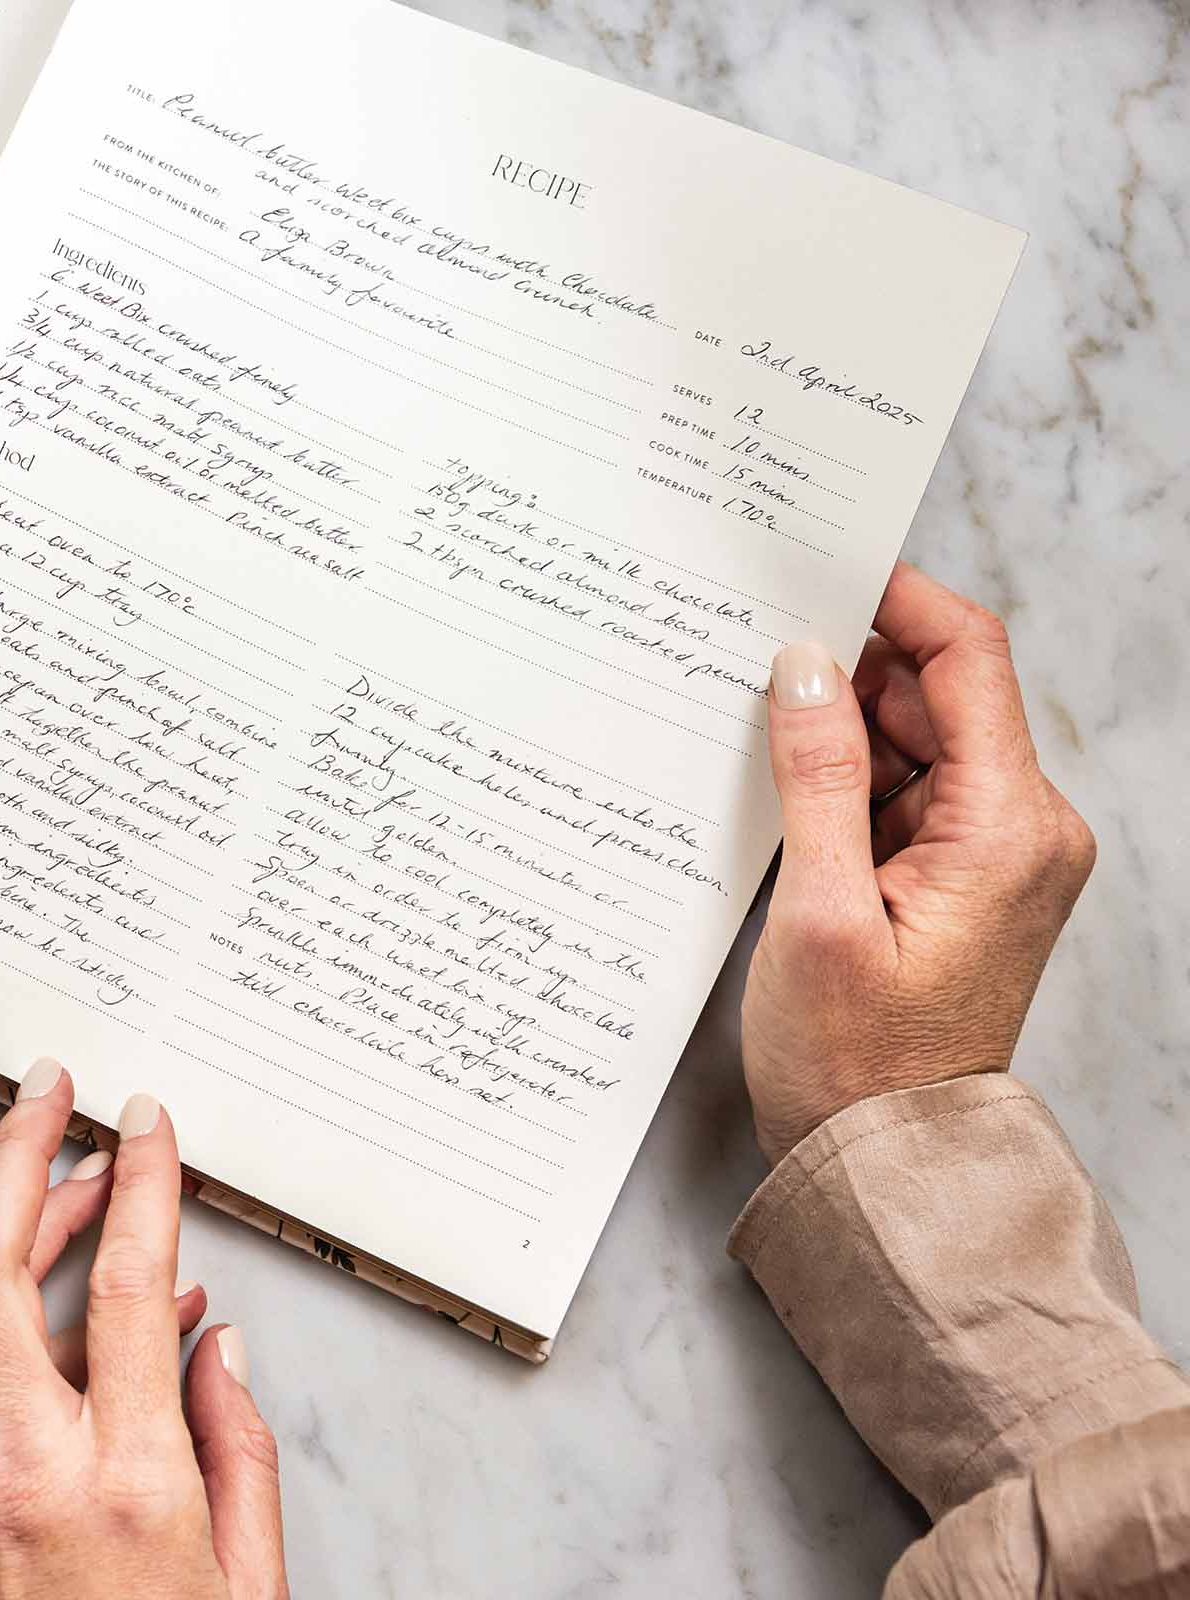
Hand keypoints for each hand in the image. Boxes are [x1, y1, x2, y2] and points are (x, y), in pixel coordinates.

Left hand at [0, 1062, 284, 1599]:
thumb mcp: (251, 1580)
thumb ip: (239, 1447)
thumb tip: (219, 1340)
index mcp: (124, 1480)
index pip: (126, 1286)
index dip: (138, 1183)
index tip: (148, 1120)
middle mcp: (32, 1467)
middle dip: (14, 1159)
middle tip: (52, 1090)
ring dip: (24, 1233)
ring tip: (86, 1181)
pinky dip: (33, 1320)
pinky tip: (93, 1305)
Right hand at [747, 563, 1096, 1158]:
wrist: (881, 1159)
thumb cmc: (853, 1060)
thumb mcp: (817, 911)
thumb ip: (817, 776)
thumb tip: (802, 663)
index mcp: (1009, 827)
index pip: (969, 659)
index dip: (895, 600)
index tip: (815, 568)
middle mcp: (1023, 828)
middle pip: (938, 693)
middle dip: (845, 667)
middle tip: (744, 648)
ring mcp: (995, 853)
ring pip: (915, 739)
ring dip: (835, 727)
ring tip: (744, 729)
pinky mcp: (959, 877)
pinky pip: (904, 792)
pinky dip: (843, 778)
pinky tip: (777, 790)